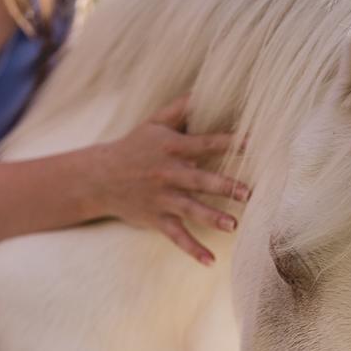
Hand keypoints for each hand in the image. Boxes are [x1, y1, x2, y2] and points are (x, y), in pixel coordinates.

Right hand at [90, 95, 248, 264]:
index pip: (205, 144)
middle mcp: (168, 174)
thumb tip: (204, 89)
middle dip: (224, 187)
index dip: (228, 143)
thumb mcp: (154, 123)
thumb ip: (180, 108)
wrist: (98, 177)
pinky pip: (177, 236)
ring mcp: (162, 198)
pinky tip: (210, 262)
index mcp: (172, 148)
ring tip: (233, 226)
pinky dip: (192, 250)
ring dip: (212, 218)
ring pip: (191, 210)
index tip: (253, 142)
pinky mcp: (156, 218)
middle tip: (248, 193)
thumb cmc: (133, 146)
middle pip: (200, 180)